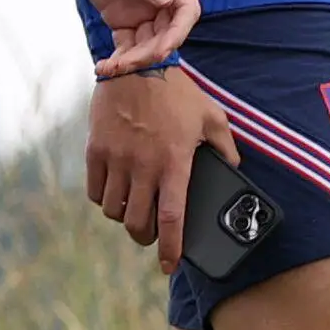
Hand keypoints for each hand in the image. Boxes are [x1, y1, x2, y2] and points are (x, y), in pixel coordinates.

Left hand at [61, 0, 201, 76]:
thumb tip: (167, 2)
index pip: (186, 9)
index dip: (178, 32)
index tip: (162, 49)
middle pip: (168, 32)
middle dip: (151, 51)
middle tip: (128, 63)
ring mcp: (142, 7)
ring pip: (148, 42)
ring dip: (134, 59)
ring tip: (111, 68)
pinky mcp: (122, 15)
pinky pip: (127, 42)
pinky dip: (119, 57)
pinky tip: (105, 66)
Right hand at [87, 70, 239, 274]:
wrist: (136, 63)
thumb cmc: (176, 91)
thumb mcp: (210, 116)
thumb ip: (224, 146)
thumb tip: (235, 168)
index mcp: (174, 162)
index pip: (171, 219)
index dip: (170, 249)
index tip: (169, 266)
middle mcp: (143, 166)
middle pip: (138, 223)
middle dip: (145, 237)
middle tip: (150, 233)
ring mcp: (117, 158)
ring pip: (114, 210)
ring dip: (124, 217)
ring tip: (133, 209)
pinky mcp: (95, 149)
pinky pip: (95, 190)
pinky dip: (103, 198)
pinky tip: (114, 192)